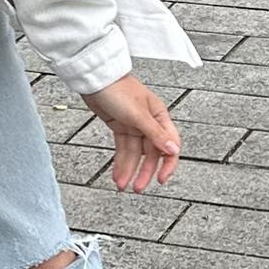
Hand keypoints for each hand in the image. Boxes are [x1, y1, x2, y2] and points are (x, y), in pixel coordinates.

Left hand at [81, 74, 181, 192]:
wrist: (96, 80)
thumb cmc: (118, 89)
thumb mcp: (138, 115)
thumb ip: (155, 134)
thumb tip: (173, 150)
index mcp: (159, 117)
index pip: (169, 145)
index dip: (167, 164)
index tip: (161, 179)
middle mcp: (149, 122)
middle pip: (151, 154)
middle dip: (144, 172)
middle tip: (137, 188)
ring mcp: (134, 126)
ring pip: (135, 154)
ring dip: (129, 170)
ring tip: (122, 186)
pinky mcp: (120, 127)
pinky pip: (123, 149)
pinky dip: (120, 162)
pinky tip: (117, 174)